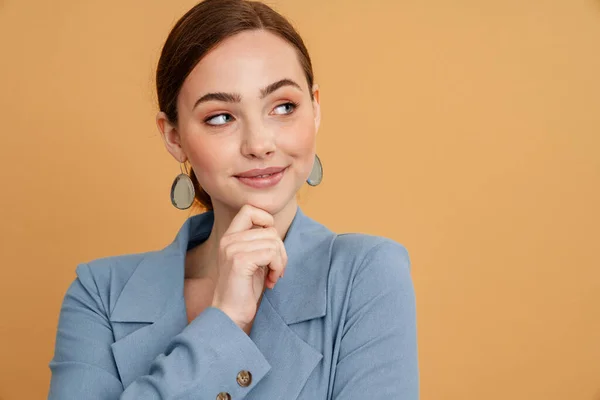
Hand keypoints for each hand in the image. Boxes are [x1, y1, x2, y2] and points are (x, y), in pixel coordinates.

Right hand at [211, 204, 287, 332]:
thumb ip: (258, 242)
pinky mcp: (239, 261)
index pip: (249, 210)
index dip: (266, 221)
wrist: (230, 314)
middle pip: (270, 230)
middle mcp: (228, 240)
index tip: (270, 243)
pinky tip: (271, 281)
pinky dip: (277, 268)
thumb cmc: (244, 289)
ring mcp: (232, 249)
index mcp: (229, 237)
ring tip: (272, 276)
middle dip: (280, 250)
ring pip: (273, 242)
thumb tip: (274, 230)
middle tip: (276, 269)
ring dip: (280, 262)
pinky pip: (271, 254)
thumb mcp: (252, 259)